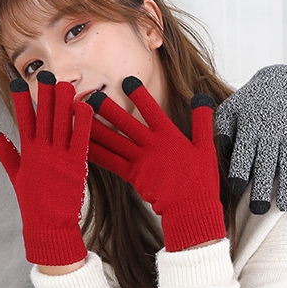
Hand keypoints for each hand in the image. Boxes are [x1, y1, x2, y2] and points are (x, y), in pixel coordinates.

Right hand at [0, 71, 92, 266]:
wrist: (48, 224)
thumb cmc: (31, 200)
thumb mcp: (14, 173)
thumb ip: (3, 149)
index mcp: (27, 152)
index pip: (22, 120)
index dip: (20, 100)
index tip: (17, 81)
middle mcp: (42, 151)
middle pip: (43, 117)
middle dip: (44, 94)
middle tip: (46, 74)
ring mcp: (59, 157)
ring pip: (61, 123)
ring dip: (63, 102)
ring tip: (64, 83)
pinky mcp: (76, 165)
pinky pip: (80, 138)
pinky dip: (83, 121)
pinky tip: (85, 106)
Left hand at [87, 77, 226, 251]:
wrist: (191, 207)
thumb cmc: (201, 179)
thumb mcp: (206, 147)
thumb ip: (203, 121)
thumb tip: (201, 98)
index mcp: (169, 136)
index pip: (152, 110)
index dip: (140, 95)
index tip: (127, 80)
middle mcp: (151, 146)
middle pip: (126, 123)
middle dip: (108, 108)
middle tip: (91, 95)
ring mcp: (140, 161)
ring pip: (114, 140)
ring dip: (96, 128)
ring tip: (80, 118)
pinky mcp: (132, 176)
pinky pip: (111, 162)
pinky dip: (97, 153)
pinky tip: (82, 145)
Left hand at [214, 65, 286, 212]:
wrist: (283, 83)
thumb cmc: (248, 104)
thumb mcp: (230, 110)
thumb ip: (221, 130)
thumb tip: (218, 150)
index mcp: (250, 125)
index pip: (244, 151)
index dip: (241, 170)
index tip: (237, 189)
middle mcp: (272, 129)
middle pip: (267, 162)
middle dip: (264, 186)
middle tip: (258, 209)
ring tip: (285, 207)